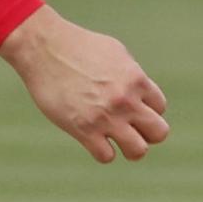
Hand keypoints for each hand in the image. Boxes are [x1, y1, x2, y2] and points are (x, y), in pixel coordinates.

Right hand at [0, 4, 170, 162]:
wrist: (43, 47)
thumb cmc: (76, 45)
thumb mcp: (115, 53)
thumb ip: (131, 75)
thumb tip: (140, 93)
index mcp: (136, 80)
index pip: (160, 108)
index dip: (145, 109)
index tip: (128, 106)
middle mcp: (126, 101)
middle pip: (159, 133)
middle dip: (147, 133)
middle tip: (129, 128)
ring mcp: (105, 117)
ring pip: (138, 150)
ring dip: (130, 149)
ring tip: (116, 142)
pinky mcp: (83, 129)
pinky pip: (106, 156)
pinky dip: (102, 152)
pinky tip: (92, 140)